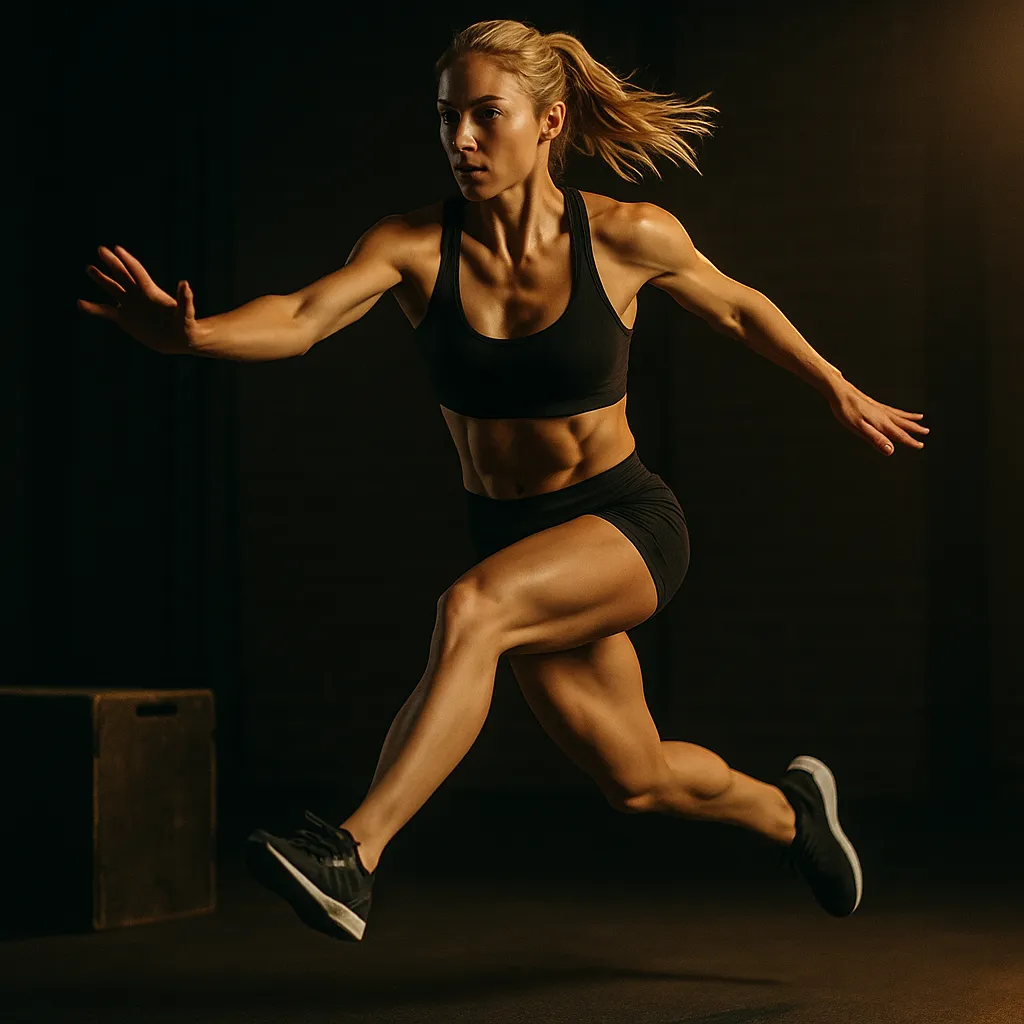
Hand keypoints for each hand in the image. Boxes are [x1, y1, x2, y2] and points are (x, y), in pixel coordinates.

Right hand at [78, 245, 199, 354]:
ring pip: (113, 289)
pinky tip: (80, 303)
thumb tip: (185, 284)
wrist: (180, 340)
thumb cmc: (186, 327)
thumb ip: (185, 300)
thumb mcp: (186, 314)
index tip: (117, 248)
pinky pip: (106, 311)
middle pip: (123, 275)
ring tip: (89, 268)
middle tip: (101, 249)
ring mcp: (131, 306)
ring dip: (102, 279)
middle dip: (112, 263)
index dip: (128, 261)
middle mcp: (139, 296)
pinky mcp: (125, 319)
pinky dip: (93, 308)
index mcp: (152, 293)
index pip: (137, 272)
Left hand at [826, 380, 928, 455]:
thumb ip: (876, 439)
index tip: (920, 445)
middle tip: (926, 432)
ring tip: (920, 419)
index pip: (899, 434)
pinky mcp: (874, 404)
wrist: (840, 391)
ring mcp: (880, 408)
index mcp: (881, 423)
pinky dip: (900, 411)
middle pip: (903, 423)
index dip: (910, 441)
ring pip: (899, 415)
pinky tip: (900, 411)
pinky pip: (892, 409)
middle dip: (914, 429)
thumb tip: (890, 450)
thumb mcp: (859, 428)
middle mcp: (883, 415)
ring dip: (910, 418)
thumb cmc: (847, 410)